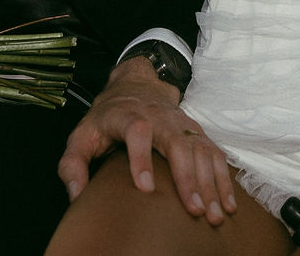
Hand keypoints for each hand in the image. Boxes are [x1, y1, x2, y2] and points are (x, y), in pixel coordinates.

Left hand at [58, 56, 237, 224]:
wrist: (136, 84)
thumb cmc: (106, 117)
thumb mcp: (81, 135)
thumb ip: (72, 165)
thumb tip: (77, 197)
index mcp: (126, 115)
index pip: (136, 132)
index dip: (140, 158)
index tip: (144, 188)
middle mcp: (158, 116)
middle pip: (177, 143)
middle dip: (187, 178)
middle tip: (194, 211)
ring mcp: (181, 122)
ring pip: (200, 150)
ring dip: (210, 183)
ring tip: (213, 215)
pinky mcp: (195, 131)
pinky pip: (214, 153)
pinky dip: (223, 178)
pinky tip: (227, 202)